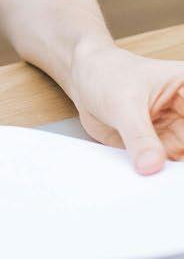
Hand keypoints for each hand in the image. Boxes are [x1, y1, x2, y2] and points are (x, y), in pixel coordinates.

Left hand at [69, 42, 183, 174]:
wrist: (83, 79)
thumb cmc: (107, 74)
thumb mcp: (123, 103)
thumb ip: (139, 137)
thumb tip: (152, 166)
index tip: (178, 152)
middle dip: (180, 162)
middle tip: (168, 180)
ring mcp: (173, 130)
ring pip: (181, 161)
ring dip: (171, 175)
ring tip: (158, 184)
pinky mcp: (157, 146)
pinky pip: (163, 167)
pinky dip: (157, 177)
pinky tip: (149, 183)